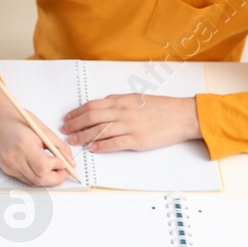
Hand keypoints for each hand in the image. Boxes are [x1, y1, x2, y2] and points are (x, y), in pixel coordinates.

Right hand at [0, 83, 71, 187]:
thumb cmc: (18, 120)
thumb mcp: (43, 129)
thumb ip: (59, 146)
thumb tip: (70, 161)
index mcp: (24, 144)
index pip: (43, 167)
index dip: (57, 168)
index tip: (64, 163)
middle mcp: (14, 157)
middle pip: (39, 180)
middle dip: (56, 178)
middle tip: (63, 171)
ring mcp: (8, 165)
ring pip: (33, 182)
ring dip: (46, 178)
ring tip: (52, 168)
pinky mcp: (5, 169)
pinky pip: (25, 179)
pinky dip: (36, 176)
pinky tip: (39, 167)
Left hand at [61, 94, 200, 152]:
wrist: (182, 116)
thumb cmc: (160, 107)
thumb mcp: (136, 98)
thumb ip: (117, 102)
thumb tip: (100, 107)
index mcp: (121, 101)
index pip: (92, 106)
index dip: (76, 113)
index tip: (67, 119)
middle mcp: (123, 112)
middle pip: (91, 118)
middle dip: (75, 125)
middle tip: (65, 131)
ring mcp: (130, 126)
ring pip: (100, 131)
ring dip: (84, 136)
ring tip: (74, 141)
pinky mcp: (137, 140)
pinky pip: (115, 143)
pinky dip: (102, 146)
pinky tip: (93, 148)